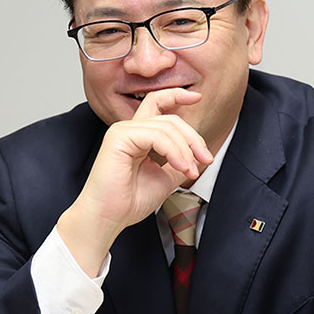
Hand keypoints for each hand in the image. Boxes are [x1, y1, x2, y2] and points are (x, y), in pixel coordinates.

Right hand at [57, 88, 212, 275]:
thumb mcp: (164, 178)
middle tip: (206, 158)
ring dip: (185, 150)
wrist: (108, 218)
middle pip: (169, 117)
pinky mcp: (119, 137)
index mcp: (137, 135)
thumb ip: (180, 163)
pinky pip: (156, 136)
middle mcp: (128, 129)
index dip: (177, 95)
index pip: (156, 103)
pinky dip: (174, 151)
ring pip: (166, 127)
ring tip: (191, 171)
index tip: (197, 97)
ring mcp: (122, 131)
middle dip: (193, 137)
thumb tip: (200, 156)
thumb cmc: (128, 202)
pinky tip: (181, 167)